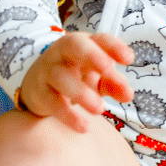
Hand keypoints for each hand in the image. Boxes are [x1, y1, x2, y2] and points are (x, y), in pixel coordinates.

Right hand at [19, 32, 134, 131]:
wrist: (36, 87)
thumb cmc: (74, 77)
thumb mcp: (97, 78)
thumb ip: (114, 84)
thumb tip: (128, 95)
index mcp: (83, 44)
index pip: (100, 39)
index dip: (114, 47)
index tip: (129, 59)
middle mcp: (63, 52)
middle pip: (74, 46)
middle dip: (92, 55)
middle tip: (108, 69)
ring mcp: (49, 71)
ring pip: (61, 76)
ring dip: (81, 92)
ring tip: (100, 109)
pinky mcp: (40, 93)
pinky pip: (53, 102)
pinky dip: (68, 115)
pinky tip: (84, 126)